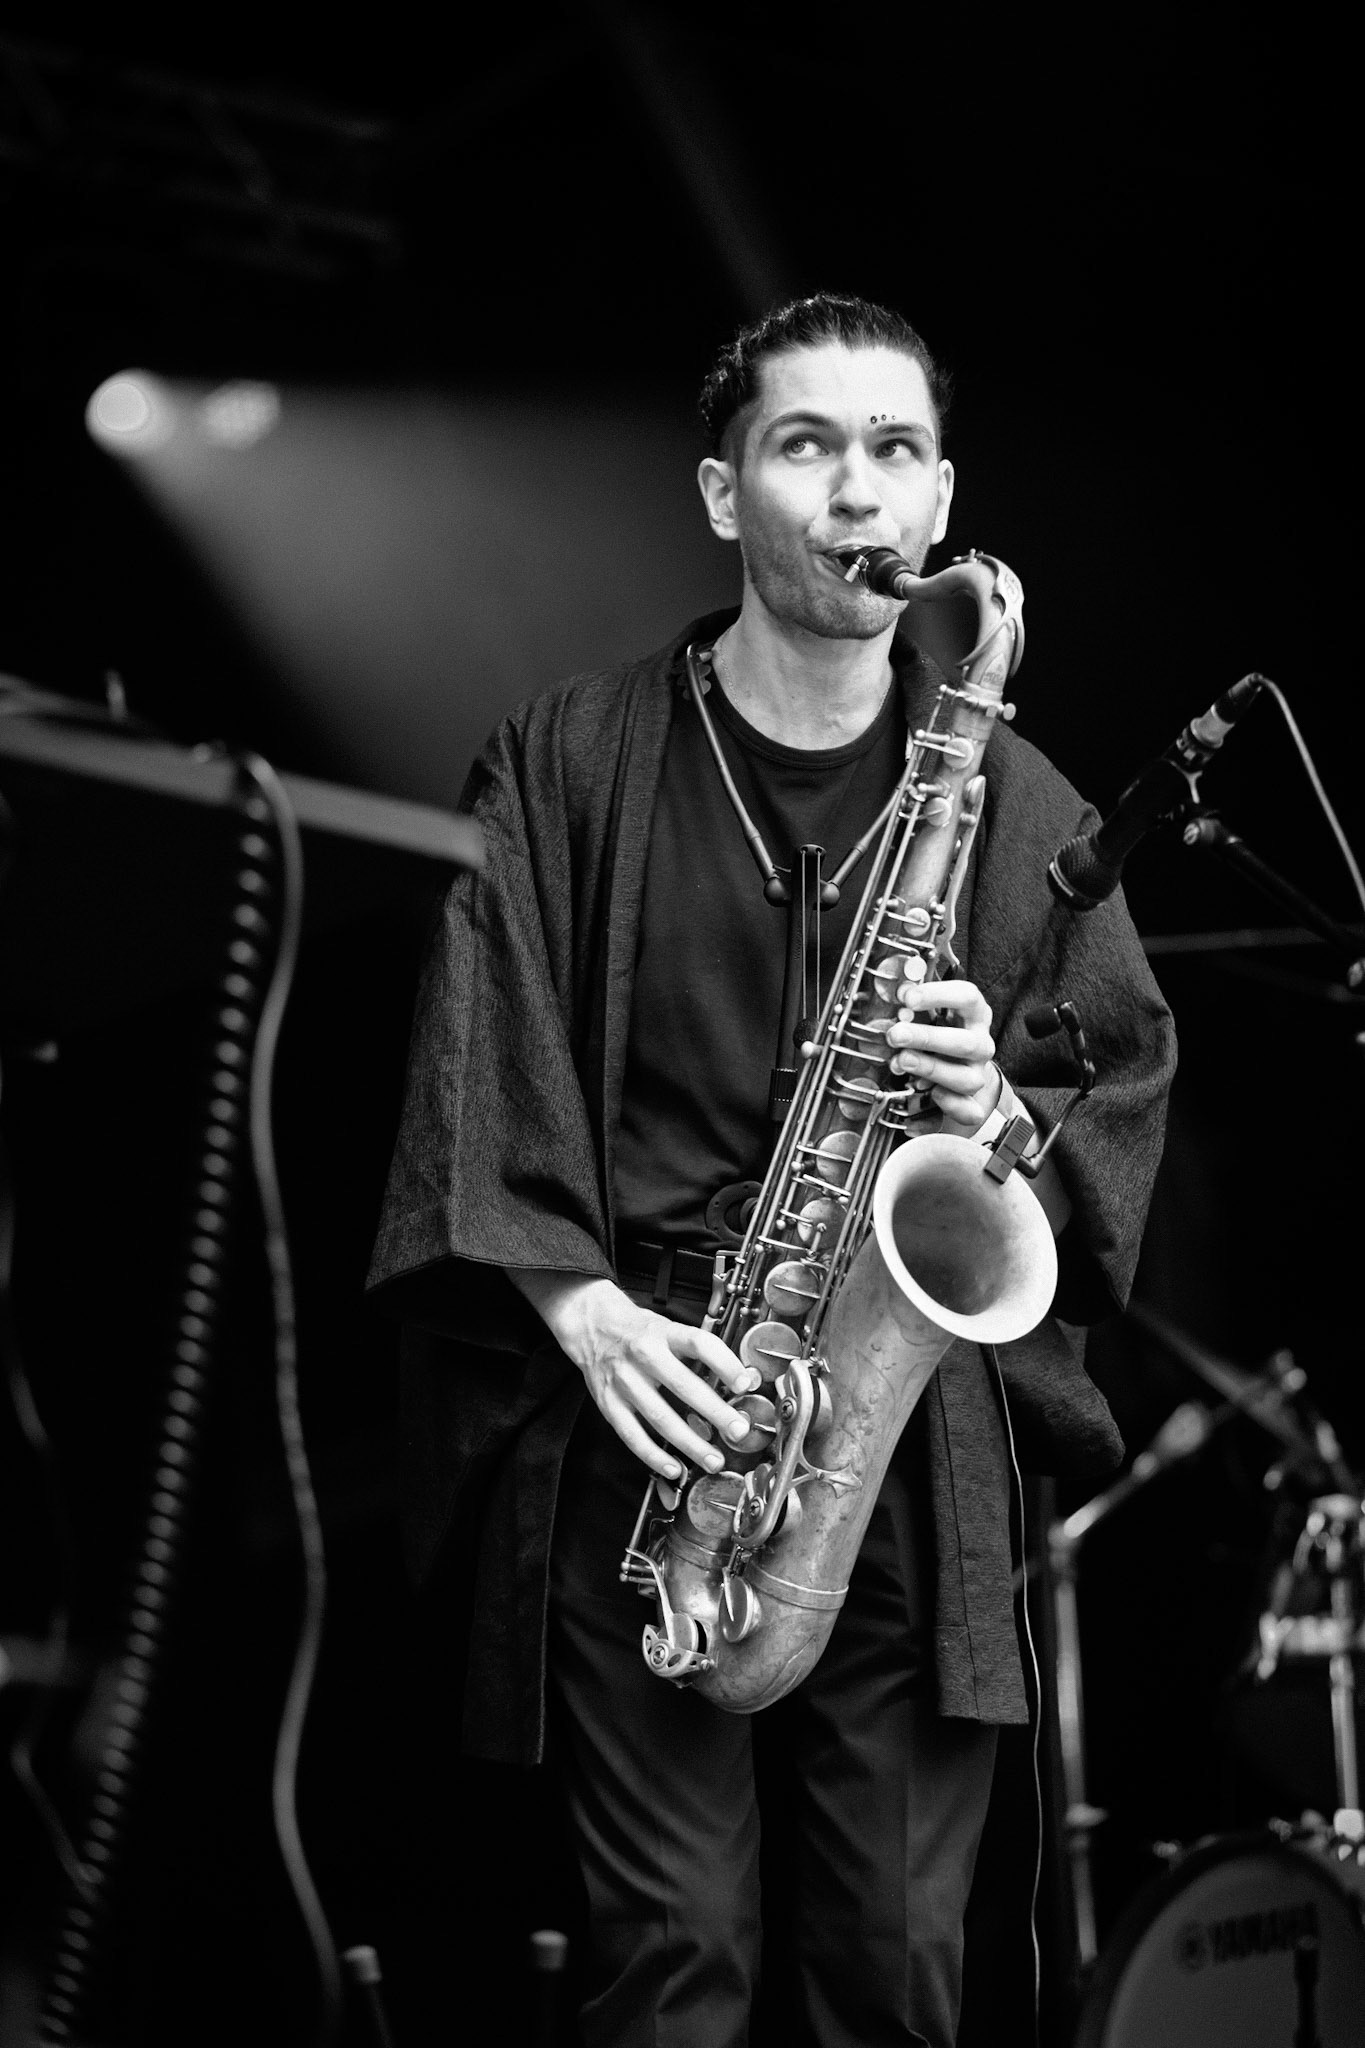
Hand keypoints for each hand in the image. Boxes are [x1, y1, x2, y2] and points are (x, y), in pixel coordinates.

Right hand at [508, 1272, 759, 1481]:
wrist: (592, 1325)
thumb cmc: (639, 1331)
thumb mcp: (671, 1329)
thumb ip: (705, 1354)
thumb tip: (746, 1378)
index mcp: (663, 1333)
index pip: (699, 1344)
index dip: (724, 1363)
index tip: (745, 1383)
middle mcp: (643, 1355)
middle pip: (682, 1384)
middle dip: (714, 1411)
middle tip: (738, 1429)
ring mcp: (623, 1381)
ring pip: (659, 1416)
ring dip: (689, 1442)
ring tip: (713, 1459)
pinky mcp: (608, 1403)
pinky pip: (632, 1434)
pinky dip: (653, 1455)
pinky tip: (674, 1468)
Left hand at [884, 976, 1001, 1134]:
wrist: (960, 1072)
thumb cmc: (942, 1034)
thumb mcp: (930, 1014)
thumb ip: (914, 1005)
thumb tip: (898, 992)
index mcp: (974, 1015)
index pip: (967, 997)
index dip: (938, 995)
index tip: (908, 998)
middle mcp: (980, 1044)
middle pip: (965, 1042)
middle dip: (926, 1038)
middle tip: (896, 1035)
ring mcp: (977, 1074)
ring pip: (964, 1078)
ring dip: (930, 1069)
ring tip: (901, 1061)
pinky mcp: (973, 1103)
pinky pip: (967, 1109)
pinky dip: (949, 1104)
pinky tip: (929, 1094)